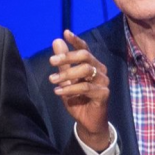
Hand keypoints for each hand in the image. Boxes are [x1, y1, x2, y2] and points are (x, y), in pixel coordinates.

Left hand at [49, 30, 109, 151]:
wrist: (87, 121)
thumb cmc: (77, 99)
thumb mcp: (66, 80)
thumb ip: (63, 62)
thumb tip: (57, 41)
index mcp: (92, 65)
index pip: (84, 49)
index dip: (76, 41)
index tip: (65, 33)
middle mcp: (100, 70)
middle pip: (85, 56)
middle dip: (67, 57)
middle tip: (51, 61)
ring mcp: (103, 81)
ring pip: (85, 70)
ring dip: (66, 74)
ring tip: (52, 80)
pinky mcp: (104, 93)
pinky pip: (86, 87)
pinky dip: (70, 88)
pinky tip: (58, 91)